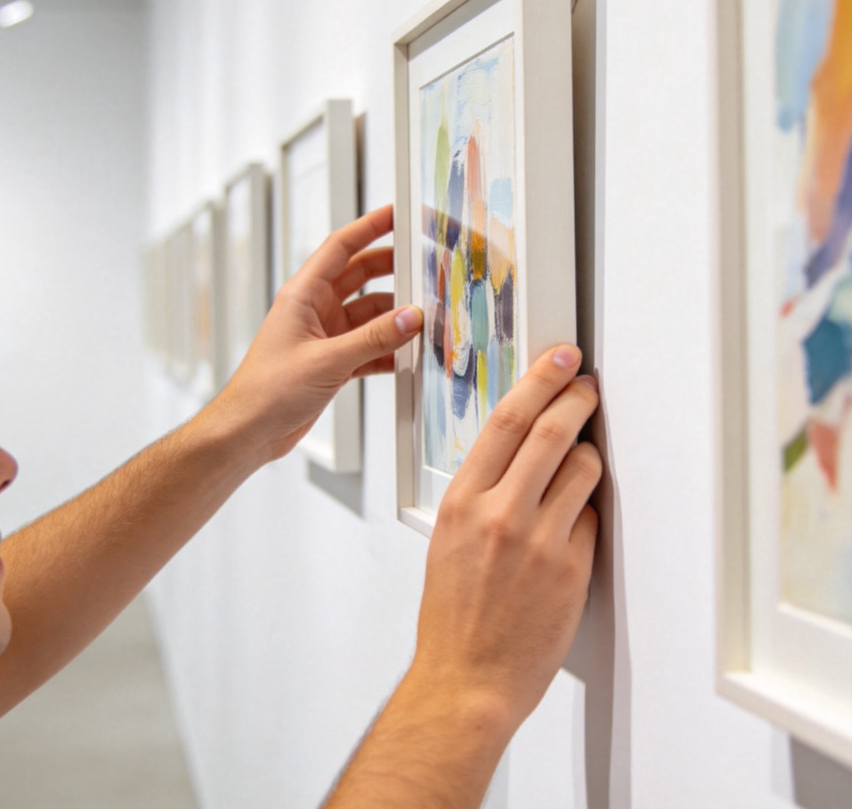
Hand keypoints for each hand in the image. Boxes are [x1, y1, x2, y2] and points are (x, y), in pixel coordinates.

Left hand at [215, 205, 422, 464]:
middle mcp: (313, 310)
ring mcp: (323, 336)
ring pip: (368, 314)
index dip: (370, 226)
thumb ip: (373, 339)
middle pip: (360, 276)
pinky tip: (407, 355)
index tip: (397, 213)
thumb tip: (411, 317)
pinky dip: (387, 349)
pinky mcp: (331, 362)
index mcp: (302, 295)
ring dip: (394, 317)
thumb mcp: (327, 361)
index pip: (341, 247)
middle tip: (424, 265)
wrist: (249, 432)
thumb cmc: (266, 392)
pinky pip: (368, 346)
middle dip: (393, 270)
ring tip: (425, 318)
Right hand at [408, 344, 601, 737]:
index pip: (506, 420)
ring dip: (589, 454)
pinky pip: (592, 518)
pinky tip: (575, 522)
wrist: (468, 678)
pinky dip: (587, 510)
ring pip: (582, 468)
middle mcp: (499, 513)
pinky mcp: (571, 569)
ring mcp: (539, 540)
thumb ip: (480, 491)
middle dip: (576, 397)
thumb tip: (516, 452)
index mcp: (461, 500)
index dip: (539, 381)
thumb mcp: (448, 537)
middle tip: (587, 385)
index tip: (558, 360)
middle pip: (550, 431)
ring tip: (583, 458)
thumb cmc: (453, 613)